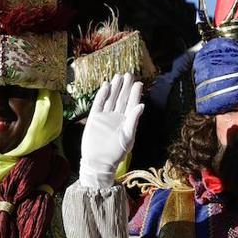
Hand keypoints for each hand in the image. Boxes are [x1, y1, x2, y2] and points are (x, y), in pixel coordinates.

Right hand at [79, 73, 143, 189]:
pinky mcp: (95, 118)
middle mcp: (117, 117)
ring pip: (111, 99)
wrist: (98, 162)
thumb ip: (133, 120)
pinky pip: (99, 104)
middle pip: (122, 99)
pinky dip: (102, 95)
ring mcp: (106, 117)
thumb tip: (142, 105)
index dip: (135, 94)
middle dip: (126, 87)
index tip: (139, 83)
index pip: (132, 104)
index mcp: (127, 121)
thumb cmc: (116, 153)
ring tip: (119, 77)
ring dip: (115, 88)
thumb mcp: (128, 137)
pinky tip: (106, 85)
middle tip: (129, 74)